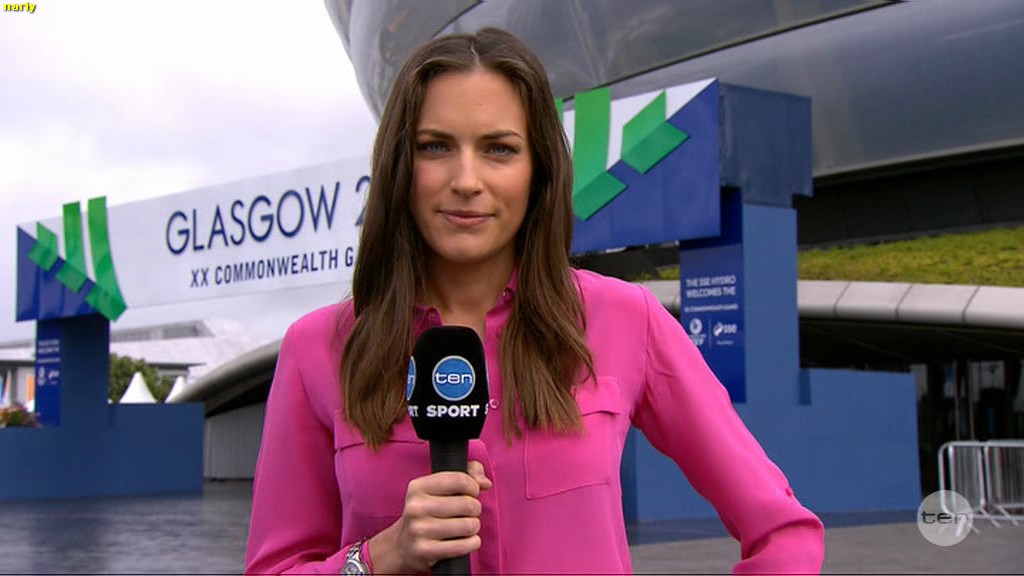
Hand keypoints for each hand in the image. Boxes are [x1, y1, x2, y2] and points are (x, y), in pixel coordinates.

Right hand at [369, 460, 492, 573]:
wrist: (404, 544)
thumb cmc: (430, 511)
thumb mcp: (442, 486)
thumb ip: (469, 473)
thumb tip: (485, 483)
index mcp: (418, 487)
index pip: (460, 480)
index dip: (473, 487)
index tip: (471, 493)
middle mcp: (416, 507)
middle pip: (467, 504)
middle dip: (475, 509)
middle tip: (467, 513)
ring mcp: (419, 530)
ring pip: (468, 525)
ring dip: (473, 527)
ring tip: (465, 527)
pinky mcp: (425, 551)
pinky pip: (464, 545)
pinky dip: (472, 543)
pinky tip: (466, 540)